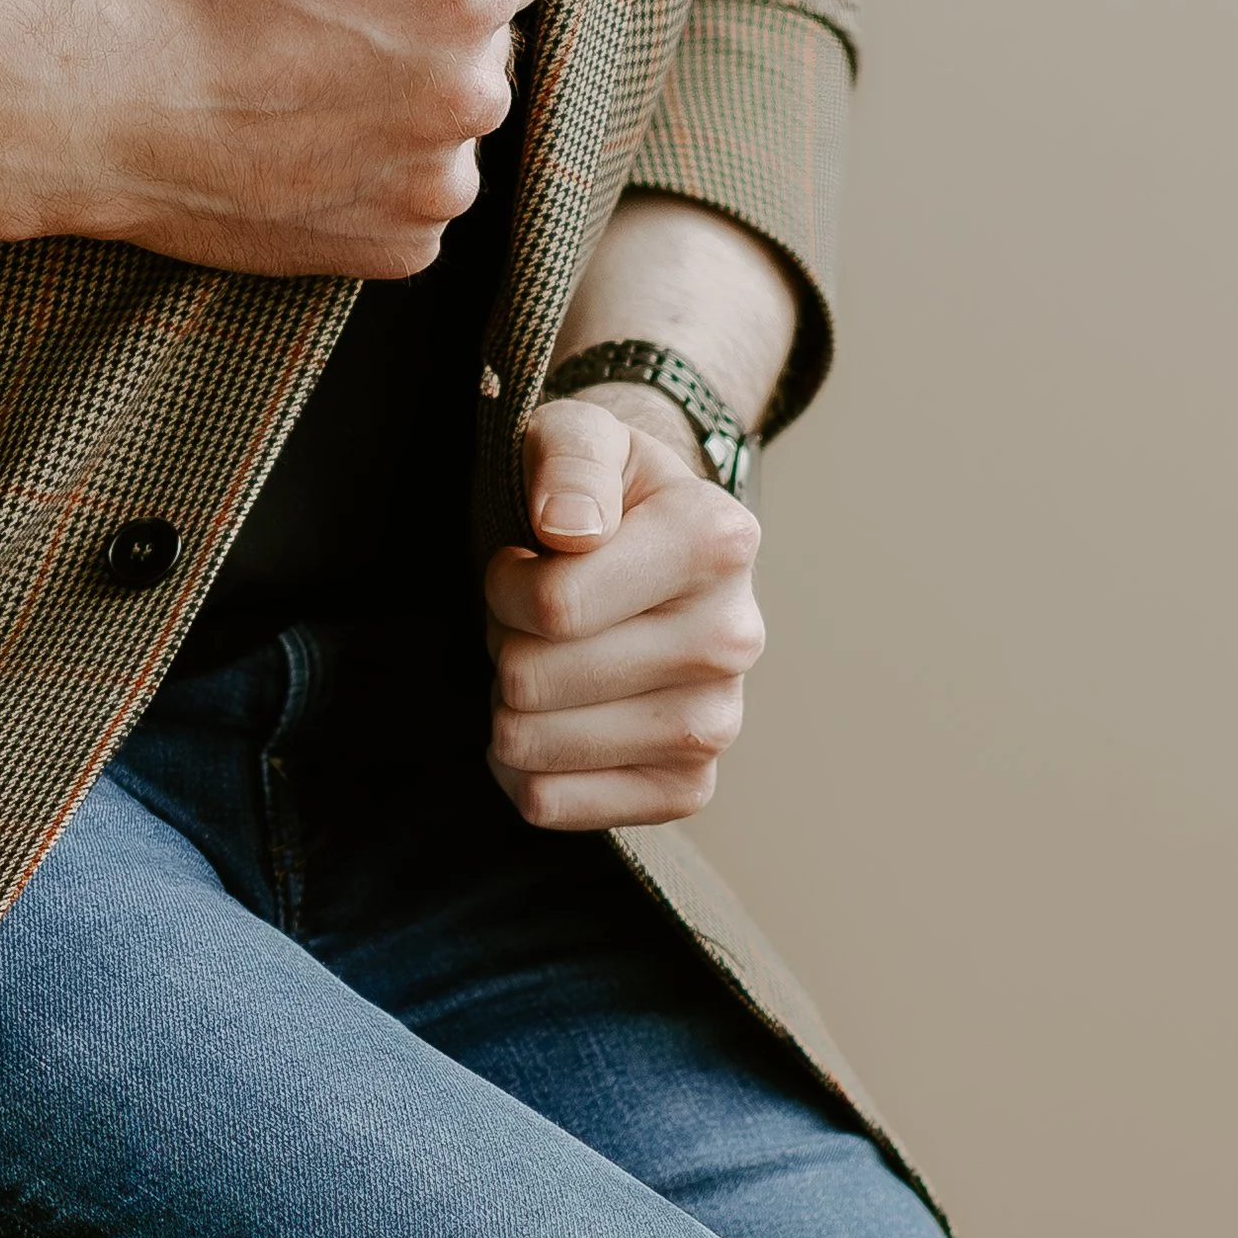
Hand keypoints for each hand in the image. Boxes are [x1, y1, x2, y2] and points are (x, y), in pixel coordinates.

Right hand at [70, 0, 551, 276]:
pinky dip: (377, 176)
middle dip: (426, 27)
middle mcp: (471, 100)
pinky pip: (419, 197)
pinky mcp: (397, 248)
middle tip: (314, 24)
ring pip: (455, 122)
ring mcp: (435, 186)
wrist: (95, 108)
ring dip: (407, 104)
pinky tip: (301, 147)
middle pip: (489, 43)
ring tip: (301, 88)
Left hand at [483, 395, 764, 828]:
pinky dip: (520, 770)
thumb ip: (568, 458)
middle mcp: (734, 638)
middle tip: (530, 617)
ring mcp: (717, 722)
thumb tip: (568, 530)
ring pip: (533, 746)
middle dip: (502, 642)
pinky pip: (551, 804)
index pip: (554, 605)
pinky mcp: (687, 785)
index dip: (504, 585)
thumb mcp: (578, 433)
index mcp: (717, 541)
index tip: (522, 561)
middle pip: (533, 680)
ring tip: (545, 659)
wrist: (651, 547)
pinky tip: (544, 721)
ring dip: (507, 703)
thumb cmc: (600, 490)